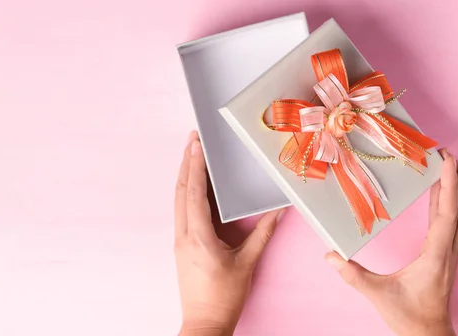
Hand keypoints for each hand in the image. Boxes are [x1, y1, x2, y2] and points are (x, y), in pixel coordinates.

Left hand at [174, 131, 284, 335]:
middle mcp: (184, 234)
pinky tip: (193, 185)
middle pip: (181, 191)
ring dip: (184, 175)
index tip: (196, 144)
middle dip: (186, 162)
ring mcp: (180, 240)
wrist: (204, 322)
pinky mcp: (182, 245)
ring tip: (191, 154)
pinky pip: (181, 211)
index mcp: (198, 236)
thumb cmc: (224, 296)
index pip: (194, 193)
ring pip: (178, 200)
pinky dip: (186, 192)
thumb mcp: (247, 263)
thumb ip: (263, 234)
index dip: (195, 166)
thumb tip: (279, 211)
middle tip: (192, 139)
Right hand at [325, 150, 457, 335]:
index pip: (447, 213)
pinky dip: (449, 201)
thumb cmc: (409, 316)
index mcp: (436, 254)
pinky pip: (453, 221)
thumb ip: (353, 276)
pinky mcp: (446, 254)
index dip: (449, 185)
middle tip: (449, 156)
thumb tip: (329, 256)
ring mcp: (450, 252)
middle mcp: (448, 249)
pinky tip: (438, 192)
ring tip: (448, 166)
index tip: (448, 161)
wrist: (429, 334)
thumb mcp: (378, 295)